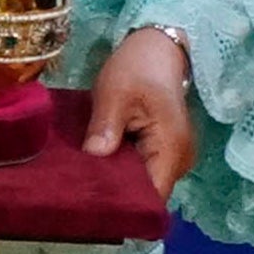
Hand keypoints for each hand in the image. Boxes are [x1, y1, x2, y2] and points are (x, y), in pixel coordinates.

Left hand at [84, 25, 198, 198]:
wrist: (157, 49)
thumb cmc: (138, 67)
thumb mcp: (115, 92)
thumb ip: (105, 126)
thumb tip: (93, 156)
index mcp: (171, 149)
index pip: (150, 197)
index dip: (123, 205)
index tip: (89, 204)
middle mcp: (178, 162)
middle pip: (146, 195)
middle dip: (114, 196)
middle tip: (76, 192)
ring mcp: (170, 159)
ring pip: (142, 184)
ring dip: (115, 183)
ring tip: (82, 181)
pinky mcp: (160, 153)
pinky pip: (140, 172)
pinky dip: (119, 171)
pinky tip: (97, 167)